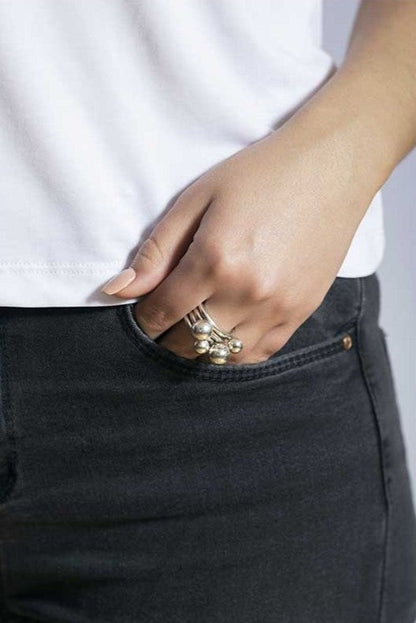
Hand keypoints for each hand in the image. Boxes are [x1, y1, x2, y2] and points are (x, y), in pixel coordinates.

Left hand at [102, 115, 374, 364]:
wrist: (331, 166)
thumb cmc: (260, 174)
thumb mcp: (198, 198)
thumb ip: (157, 249)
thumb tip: (117, 290)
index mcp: (214, 260)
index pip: (161, 313)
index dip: (143, 319)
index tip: (141, 313)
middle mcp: (246, 292)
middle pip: (187, 341)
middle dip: (166, 336)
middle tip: (165, 319)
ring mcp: (277, 307)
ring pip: (222, 355)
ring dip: (200, 346)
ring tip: (195, 325)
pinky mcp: (301, 312)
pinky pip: (259, 354)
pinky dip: (235, 352)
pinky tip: (228, 332)